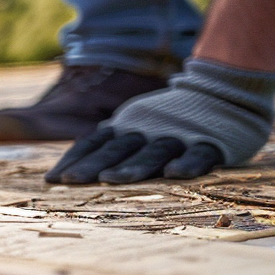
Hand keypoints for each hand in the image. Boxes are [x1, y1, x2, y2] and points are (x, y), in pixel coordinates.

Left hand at [45, 59, 274, 183]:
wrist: (222, 92)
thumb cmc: (168, 118)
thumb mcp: (133, 124)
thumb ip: (107, 142)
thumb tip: (68, 165)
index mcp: (126, 127)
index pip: (94, 144)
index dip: (73, 160)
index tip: (51, 180)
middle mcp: (147, 130)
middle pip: (117, 149)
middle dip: (93, 165)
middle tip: (71, 181)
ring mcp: (178, 135)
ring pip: (152, 151)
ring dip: (133, 166)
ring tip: (111, 180)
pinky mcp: (210, 143)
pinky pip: (198, 153)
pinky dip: (187, 162)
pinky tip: (175, 173)